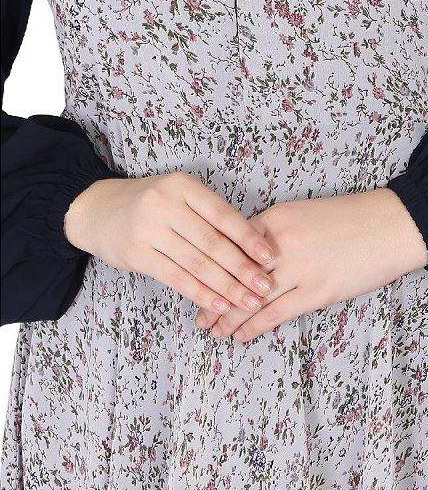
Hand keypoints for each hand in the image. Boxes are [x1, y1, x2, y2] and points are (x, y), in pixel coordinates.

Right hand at [64, 173, 275, 313]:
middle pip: (212, 242)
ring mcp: (148, 229)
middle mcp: (165, 204)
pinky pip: (175, 277)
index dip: (249, 238)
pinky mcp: (136, 254)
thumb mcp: (178, 196)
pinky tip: (218, 304)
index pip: (223, 215)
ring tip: (248, 301)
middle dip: (243, 268)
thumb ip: (208, 215)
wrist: (96, 210)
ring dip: (226, 286)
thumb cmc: (149, 205)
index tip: (270, 258)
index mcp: (182, 185)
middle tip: (265, 287)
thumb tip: (253, 245)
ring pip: (196, 263)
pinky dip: (200, 293)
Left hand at [195, 189, 427, 341]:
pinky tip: (240, 335)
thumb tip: (251, 259)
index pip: (231, 247)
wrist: (391, 225)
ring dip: (228, 317)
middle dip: (213, 297)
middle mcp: (280, 243)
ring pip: (251, 297)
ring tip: (213, 331)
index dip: (211, 269)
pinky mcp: (316, 290)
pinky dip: (254, 326)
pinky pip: (276, 313)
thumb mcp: (305, 214)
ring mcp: (298, 268)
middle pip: (234, 275)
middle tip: (198, 315)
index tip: (197, 282)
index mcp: (275, 219)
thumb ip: (276, 234)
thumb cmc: (351, 219)